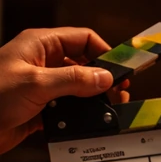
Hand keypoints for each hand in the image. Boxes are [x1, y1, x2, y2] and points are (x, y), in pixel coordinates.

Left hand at [0, 28, 130, 155]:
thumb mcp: (36, 83)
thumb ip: (75, 79)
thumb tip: (107, 77)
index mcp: (40, 45)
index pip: (83, 39)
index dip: (105, 52)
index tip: (122, 71)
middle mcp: (44, 62)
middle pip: (85, 64)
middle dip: (104, 78)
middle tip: (120, 95)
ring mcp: (43, 85)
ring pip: (80, 88)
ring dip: (94, 99)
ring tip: (110, 110)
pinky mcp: (42, 107)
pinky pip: (70, 108)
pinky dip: (81, 115)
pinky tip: (89, 122)